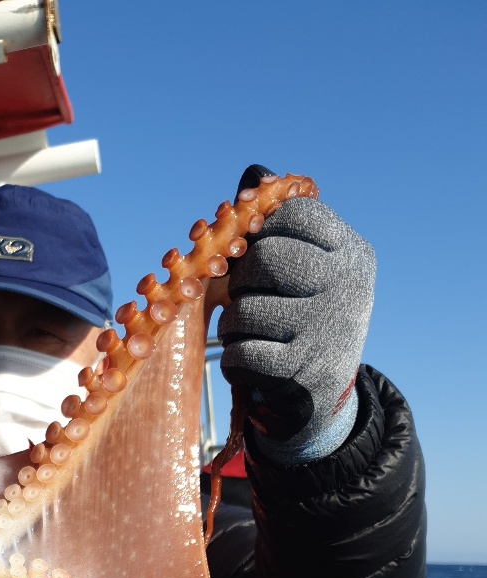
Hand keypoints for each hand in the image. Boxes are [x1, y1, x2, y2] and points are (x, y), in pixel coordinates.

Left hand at [218, 163, 374, 461]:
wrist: (322, 396)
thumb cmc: (304, 318)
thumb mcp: (309, 269)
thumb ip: (280, 226)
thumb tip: (254, 175)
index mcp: (351, 252)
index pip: (292, 214)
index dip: (260, 232)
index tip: (258, 254)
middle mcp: (347, 285)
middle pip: (263, 258)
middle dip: (239, 280)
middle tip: (242, 296)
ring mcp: (326, 329)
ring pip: (245, 310)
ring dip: (231, 325)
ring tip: (244, 332)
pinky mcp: (301, 372)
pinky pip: (240, 354)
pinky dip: (233, 359)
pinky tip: (248, 360)